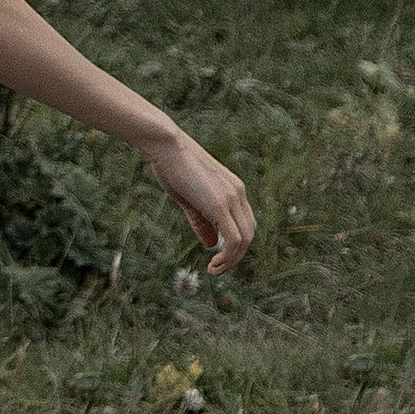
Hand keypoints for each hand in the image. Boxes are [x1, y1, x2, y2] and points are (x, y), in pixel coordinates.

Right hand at [138, 128, 255, 273]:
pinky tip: (213, 263)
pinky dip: (228, 256)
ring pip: (244, 239)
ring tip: (214, 269)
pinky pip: (234, 238)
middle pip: (249, 234)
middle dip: (235, 256)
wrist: (165, 144)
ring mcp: (232, 197)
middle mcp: (238, 193)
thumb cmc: (171, 166)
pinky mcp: (220, 204)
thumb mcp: (188, 197)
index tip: (218, 255)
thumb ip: (202, 221)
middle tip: (216, 267)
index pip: (244, 223)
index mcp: (233, 189)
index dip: (235, 243)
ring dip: (232, 260)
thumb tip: (211, 244)